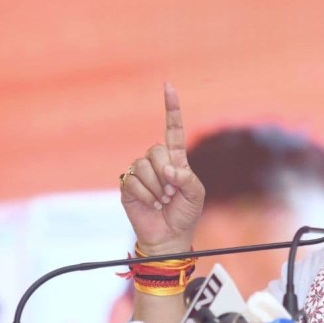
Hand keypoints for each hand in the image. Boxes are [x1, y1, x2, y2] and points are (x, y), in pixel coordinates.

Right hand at [120, 83, 205, 254]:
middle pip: (156, 150)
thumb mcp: (196, 194)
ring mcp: (140, 172)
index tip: (168, 86)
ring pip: (144, 167)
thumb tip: (168, 169)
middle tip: (172, 194)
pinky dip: (146, 196)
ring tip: (162, 201)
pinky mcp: (128, 185)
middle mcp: (156, 161)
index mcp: (176, 159)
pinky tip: (151, 205)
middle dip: (166, 174)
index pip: (173, 129)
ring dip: (156, 189)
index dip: (171, 108)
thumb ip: (187, 178)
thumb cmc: (185, 214)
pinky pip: (134, 182)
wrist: (169, 236)